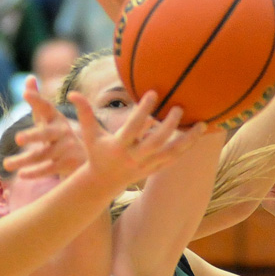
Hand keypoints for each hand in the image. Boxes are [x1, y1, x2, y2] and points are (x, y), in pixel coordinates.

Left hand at [2, 76, 85, 178]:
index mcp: (56, 118)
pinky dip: (34, 172)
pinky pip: (48, 169)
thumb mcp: (48, 117)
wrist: (84, 156)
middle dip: (32, 136)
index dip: (36, 100)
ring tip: (6, 164)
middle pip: (45, 134)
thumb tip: (29, 78)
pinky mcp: (67, 163)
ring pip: (42, 155)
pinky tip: (21, 174)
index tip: (26, 93)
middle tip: (17, 138)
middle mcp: (62, 131)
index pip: (45, 107)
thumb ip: (37, 100)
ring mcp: (66, 148)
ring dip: (23, 160)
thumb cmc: (58, 133)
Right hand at [72, 87, 206, 191]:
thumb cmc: (96, 153)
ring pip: (171, 153)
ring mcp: (146, 165)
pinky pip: (174, 159)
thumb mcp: (89, 135)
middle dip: (168, 125)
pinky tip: (198, 134)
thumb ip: (84, 113)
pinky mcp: (154, 170)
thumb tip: (73, 93)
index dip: (143, 110)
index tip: (153, 93)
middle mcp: (134, 157)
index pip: (133, 127)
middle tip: (178, 107)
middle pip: (156, 142)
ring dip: (187, 140)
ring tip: (201, 124)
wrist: (103, 183)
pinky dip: (187, 148)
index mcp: (119, 147)